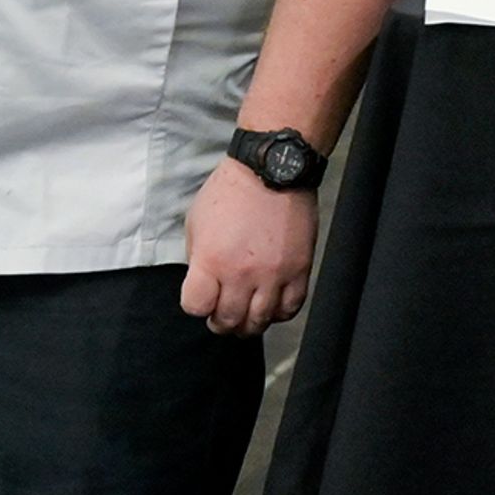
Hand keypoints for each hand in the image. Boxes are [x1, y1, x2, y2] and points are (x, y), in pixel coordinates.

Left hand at [179, 157, 315, 336]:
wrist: (271, 170)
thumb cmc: (231, 191)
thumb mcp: (197, 222)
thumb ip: (198, 258)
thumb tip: (203, 284)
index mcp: (211, 260)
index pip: (196, 307)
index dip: (195, 306)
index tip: (200, 300)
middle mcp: (242, 272)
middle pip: (229, 320)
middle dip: (220, 323)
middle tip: (221, 317)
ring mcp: (273, 274)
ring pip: (260, 321)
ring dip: (248, 324)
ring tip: (245, 316)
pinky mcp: (299, 270)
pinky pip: (290, 308)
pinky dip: (278, 314)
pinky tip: (271, 306)